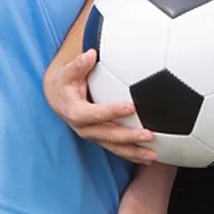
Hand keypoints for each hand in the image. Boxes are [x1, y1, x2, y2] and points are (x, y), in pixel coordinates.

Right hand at [44, 47, 159, 163]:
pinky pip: (118, 149)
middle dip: (127, 137)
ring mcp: (93, 135)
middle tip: (149, 135)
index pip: (92, 115)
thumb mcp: (68, 71)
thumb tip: (90, 54)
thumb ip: (78, 64)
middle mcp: (83, 128)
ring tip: (154, 156)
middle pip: (105, 135)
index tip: (131, 107)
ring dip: (133, 152)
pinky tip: (152, 158)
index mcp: (74, 111)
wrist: (59, 97)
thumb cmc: (67, 80)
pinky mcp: (101, 138)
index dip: (109, 112)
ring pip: (113, 147)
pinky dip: (133, 154)